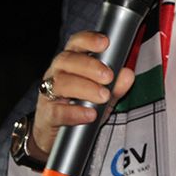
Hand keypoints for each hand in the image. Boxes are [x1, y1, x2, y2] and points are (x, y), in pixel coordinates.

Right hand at [29, 31, 135, 161]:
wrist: (56, 136)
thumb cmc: (79, 106)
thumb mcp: (102, 95)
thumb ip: (115, 85)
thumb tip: (128, 74)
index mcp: (71, 61)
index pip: (76, 43)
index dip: (89, 40)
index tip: (104, 43)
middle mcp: (57, 72)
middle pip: (67, 60)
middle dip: (89, 66)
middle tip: (108, 76)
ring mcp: (49, 92)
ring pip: (61, 83)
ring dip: (85, 88)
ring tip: (103, 96)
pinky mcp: (47, 114)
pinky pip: (57, 111)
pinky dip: (74, 112)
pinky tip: (89, 114)